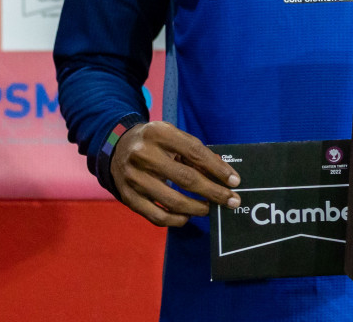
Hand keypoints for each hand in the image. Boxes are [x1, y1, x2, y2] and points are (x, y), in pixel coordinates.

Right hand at [110, 121, 241, 227]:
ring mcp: (133, 178)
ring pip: (173, 201)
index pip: (195, 152)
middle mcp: (143, 154)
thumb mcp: (172, 137)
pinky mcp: (128, 197)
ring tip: (210, 209)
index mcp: (158, 133)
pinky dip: (176, 220)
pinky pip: (156, 215)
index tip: (234, 181)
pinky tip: (187, 216)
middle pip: (186, 178)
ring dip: (197, 208)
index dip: (217, 169)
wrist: (117, 147)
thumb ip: (195, 152)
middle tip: (232, 201)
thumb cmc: (154, 142)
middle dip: (214, 192)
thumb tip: (223, 174)